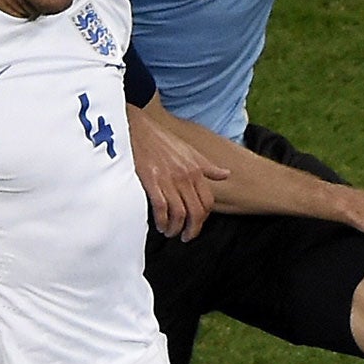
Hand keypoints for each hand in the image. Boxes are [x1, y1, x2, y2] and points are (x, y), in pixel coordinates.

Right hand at [131, 113, 229, 240]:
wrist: (137, 127)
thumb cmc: (161, 139)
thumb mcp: (190, 150)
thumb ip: (207, 166)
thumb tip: (226, 174)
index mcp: (196, 170)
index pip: (208, 202)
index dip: (204, 218)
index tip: (196, 224)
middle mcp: (185, 176)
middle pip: (196, 212)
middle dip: (192, 229)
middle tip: (185, 237)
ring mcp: (169, 179)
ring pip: (180, 214)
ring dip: (175, 228)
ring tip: (170, 232)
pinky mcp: (152, 181)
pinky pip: (162, 208)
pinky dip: (162, 221)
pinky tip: (159, 225)